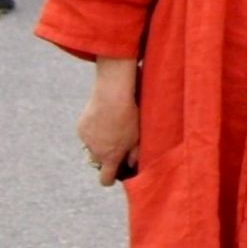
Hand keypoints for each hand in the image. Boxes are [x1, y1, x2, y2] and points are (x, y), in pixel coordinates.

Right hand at [78, 58, 138, 186]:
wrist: (112, 95)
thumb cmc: (130, 115)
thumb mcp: (138, 136)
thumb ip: (135, 154)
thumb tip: (132, 164)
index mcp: (110, 157)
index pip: (105, 179)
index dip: (110, 179)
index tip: (114, 175)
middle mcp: (95, 152)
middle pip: (98, 162)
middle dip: (106, 156)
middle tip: (117, 143)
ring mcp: (86, 140)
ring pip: (92, 147)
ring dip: (99, 142)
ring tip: (112, 126)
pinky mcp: (80, 128)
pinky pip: (87, 134)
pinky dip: (94, 130)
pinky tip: (103, 117)